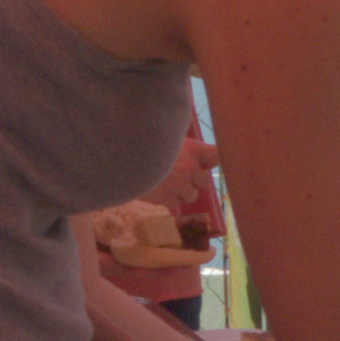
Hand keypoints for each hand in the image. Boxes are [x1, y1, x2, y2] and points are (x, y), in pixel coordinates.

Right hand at [149, 133, 223, 250]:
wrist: (122, 160)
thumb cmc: (143, 144)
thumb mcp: (165, 137)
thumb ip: (181, 145)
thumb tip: (189, 148)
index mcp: (193, 149)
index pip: (217, 155)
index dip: (218, 159)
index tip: (213, 162)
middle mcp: (191, 168)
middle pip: (203, 180)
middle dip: (192, 180)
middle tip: (176, 173)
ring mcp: (181, 186)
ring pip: (190, 195)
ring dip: (179, 192)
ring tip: (162, 182)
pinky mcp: (168, 200)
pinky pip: (174, 204)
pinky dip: (166, 199)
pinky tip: (154, 188)